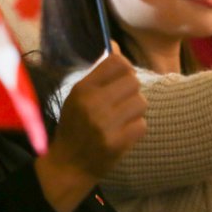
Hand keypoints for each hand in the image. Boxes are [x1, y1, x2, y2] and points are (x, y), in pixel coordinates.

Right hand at [36, 45, 145, 211]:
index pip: (117, 62)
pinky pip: (142, 124)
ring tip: (122, 118)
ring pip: (141, 102)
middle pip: (133, 81)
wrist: (69, 165)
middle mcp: (93, 104)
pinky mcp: (117, 143)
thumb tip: (116, 46)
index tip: (122, 77)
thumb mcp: (78, 96)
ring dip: (135, 111)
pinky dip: (136, 128)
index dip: (125, 67)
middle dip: (131, 91)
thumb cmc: (75, 126)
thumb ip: (99, 73)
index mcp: (82, 89)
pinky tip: (123, 133)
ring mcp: (105, 125)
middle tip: (122, 102)